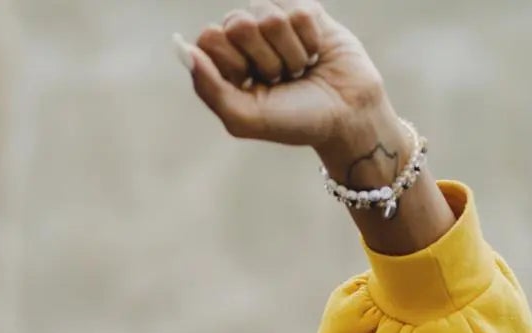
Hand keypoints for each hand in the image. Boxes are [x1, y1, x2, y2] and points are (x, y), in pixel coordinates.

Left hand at [178, 3, 387, 153]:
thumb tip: (185, 48)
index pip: (209, 38)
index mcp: (226, 61)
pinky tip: (315, 55)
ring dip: (290, 54)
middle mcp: (247, 37)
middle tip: (280, 80)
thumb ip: (209, 89)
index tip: (251, 84)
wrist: (346, 117)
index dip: (232, 62)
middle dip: (264, 59)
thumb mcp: (245, 118)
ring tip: (299, 70)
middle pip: (238, 23)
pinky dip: (310, 41)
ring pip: (270, 16)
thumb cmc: (295, 122)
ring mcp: (275, 21)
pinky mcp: (305, 12)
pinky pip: (299, 12)